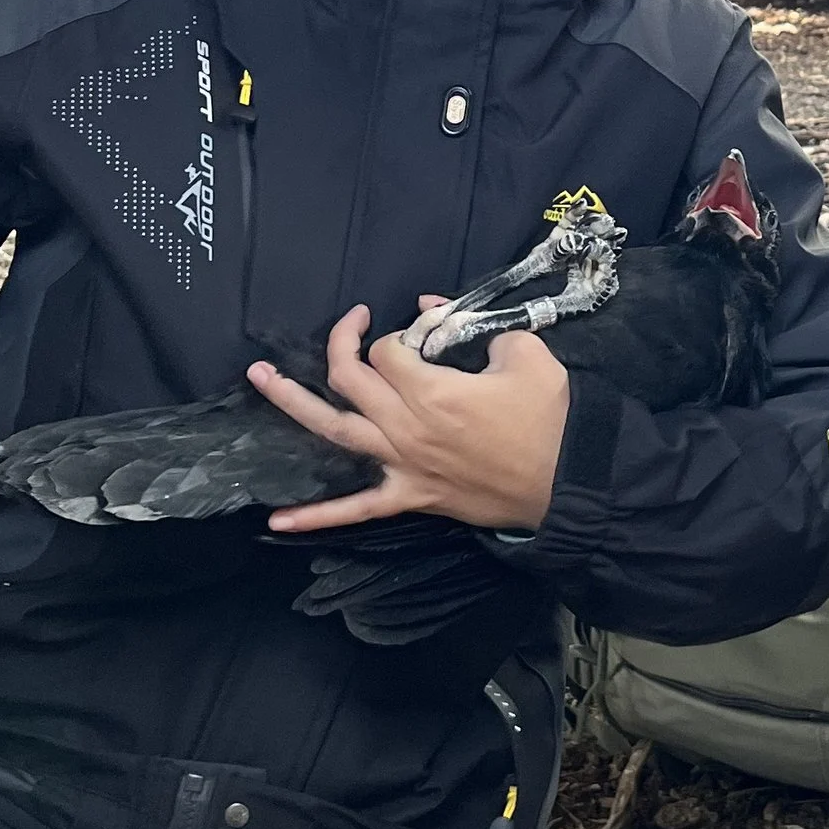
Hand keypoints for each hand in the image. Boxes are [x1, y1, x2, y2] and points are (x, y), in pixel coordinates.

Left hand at [248, 299, 569, 536]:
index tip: (428, 333)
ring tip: (259, 379)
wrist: (569, 480)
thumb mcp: (526, 352)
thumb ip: (476, 325)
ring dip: (291, 403)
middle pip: (351, 377)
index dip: (404, 333)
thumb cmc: (551, 417)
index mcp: (432, 390)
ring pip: (334, 430)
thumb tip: (433, 307)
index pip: (390, 349)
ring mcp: (402, 465)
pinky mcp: (411, 497)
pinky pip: (356, 510)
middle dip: (343, 342)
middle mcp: (405, 426)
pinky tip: (275, 522)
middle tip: (353, 321)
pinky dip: (315, 517)